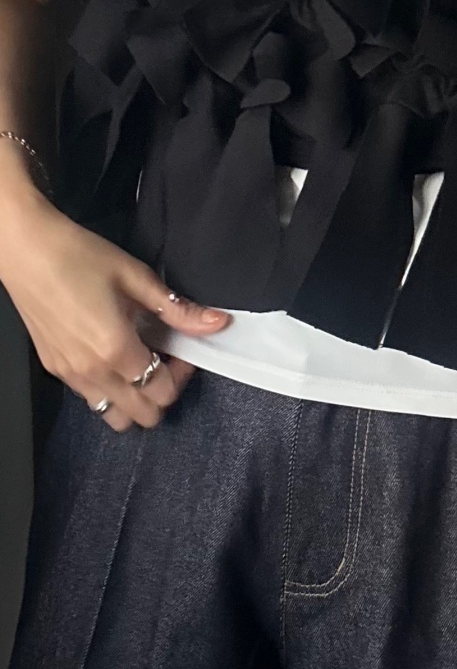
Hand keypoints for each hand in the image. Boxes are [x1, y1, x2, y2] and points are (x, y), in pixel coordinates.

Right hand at [0, 191, 231, 431]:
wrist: (26, 250)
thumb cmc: (81, 257)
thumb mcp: (136, 278)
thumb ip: (178, 309)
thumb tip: (218, 323)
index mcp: (116, 350)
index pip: (163, 391)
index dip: (182, 373)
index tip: (182, 347)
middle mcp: (92, 373)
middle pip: (143, 416)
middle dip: (163, 391)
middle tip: (166, 356)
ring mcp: (70, 375)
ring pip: (114, 418)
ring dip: (136, 398)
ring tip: (140, 361)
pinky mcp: (55, 369)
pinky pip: (91, 400)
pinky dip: (110, 390)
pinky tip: (113, 356)